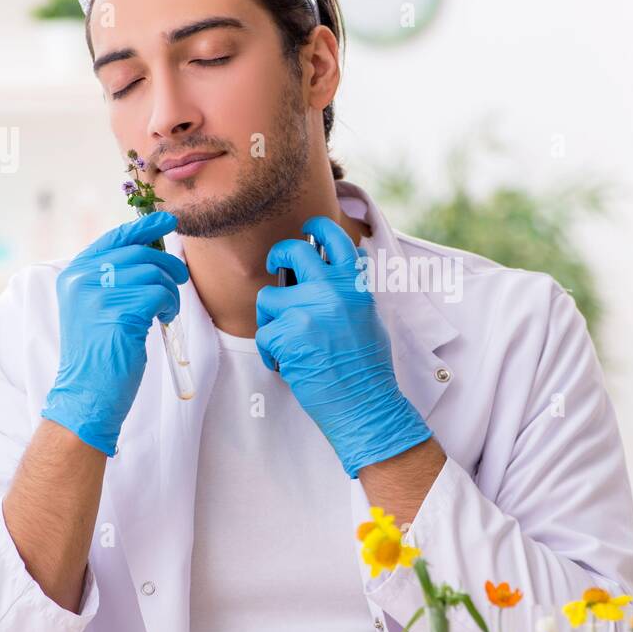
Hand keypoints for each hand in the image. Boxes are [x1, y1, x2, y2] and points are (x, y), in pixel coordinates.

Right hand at [41, 211, 187, 455]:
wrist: (86, 393)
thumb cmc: (98, 353)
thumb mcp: (95, 306)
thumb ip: (113, 278)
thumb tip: (150, 250)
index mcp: (74, 274)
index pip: (115, 238)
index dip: (144, 227)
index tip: (168, 220)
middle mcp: (81, 278)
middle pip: (139, 253)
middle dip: (167, 265)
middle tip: (178, 280)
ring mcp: (97, 294)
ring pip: (153, 273)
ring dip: (170, 291)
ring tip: (165, 311)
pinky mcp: (118, 312)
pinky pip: (159, 294)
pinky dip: (169, 305)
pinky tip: (163, 320)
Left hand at [255, 216, 433, 477]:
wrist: (366, 404)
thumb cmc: (367, 369)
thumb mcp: (367, 317)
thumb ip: (348, 292)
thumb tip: (328, 273)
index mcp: (355, 286)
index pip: (335, 239)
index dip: (317, 227)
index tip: (307, 229)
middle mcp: (332, 290)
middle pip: (292, 252)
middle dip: (278, 256)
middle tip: (276, 266)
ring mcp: (308, 309)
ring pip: (269, 297)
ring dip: (272, 318)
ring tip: (288, 341)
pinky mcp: (287, 332)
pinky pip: (264, 333)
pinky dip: (270, 351)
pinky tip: (286, 364)